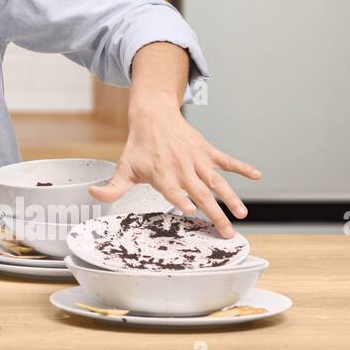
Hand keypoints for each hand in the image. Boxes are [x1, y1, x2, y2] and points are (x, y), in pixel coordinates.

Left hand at [88, 100, 261, 237]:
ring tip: (242, 214)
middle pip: (200, 194)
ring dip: (231, 197)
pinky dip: (241, 167)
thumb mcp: (124, 168)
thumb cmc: (139, 147)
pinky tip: (257, 175)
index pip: (172, 190)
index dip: (181, 200)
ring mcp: (196, 159)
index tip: (191, 212)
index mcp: (162, 174)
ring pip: (217, 181)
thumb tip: (92, 195)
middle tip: (227, 234)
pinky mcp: (206, 151)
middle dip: (215, 214)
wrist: (153, 115)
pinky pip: (227, 160)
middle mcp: (181, 168)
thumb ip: (113, 188)